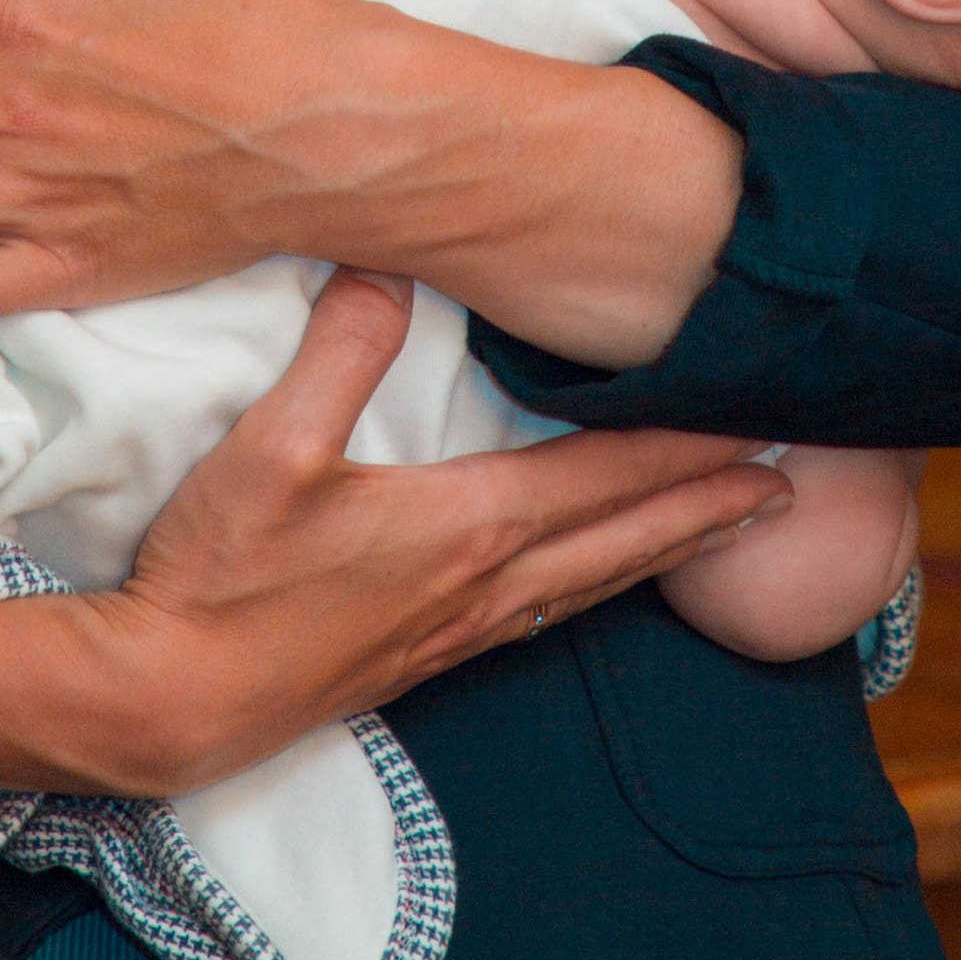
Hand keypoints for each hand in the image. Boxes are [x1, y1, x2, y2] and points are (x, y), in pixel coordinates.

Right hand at [0, 270, 791, 798]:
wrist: (168, 701)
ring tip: (728, 527)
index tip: (765, 422)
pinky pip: (546, 612)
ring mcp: (457, 632)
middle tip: (792, 480)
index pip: (608, 477)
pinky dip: (600, 584)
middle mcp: (485, 587)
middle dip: (712, 505)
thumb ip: (339, 351)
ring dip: (667, 549)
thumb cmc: (219, 576)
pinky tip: (594, 581)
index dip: (690, 447)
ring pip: (594, 582)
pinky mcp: (424, 659)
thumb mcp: (269, 448)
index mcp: (469, 528)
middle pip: (626, 539)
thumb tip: (386, 258)